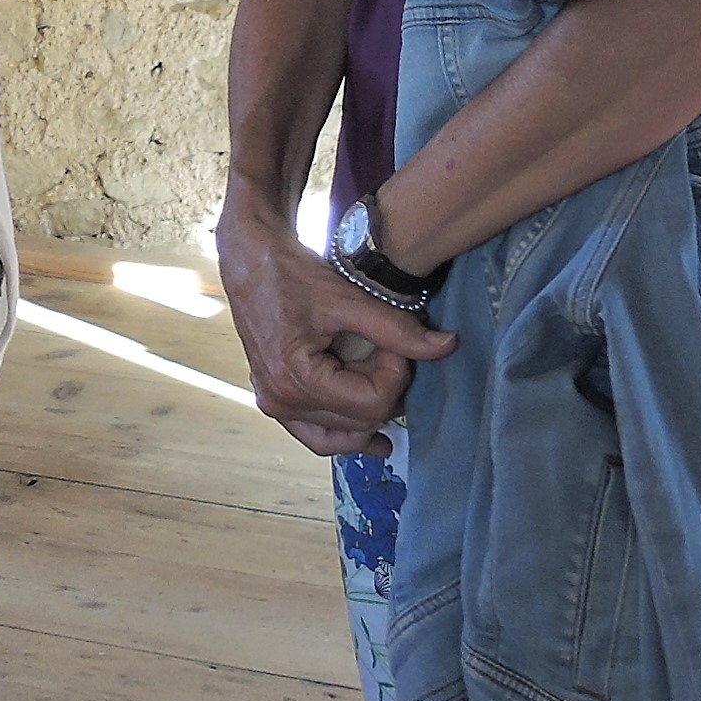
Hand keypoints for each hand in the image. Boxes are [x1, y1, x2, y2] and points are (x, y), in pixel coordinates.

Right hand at [211, 192, 454, 458]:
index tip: (393, 343)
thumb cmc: (292, 274)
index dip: (395, 374)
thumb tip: (448, 345)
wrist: (251, 262)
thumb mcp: (348, 299)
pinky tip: (371, 434)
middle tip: (386, 352)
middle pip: (360, 422)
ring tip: (388, 394)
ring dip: (368, 419)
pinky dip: (344, 432)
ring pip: (338, 439)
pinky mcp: (275, 400)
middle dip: (383, 389)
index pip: (372, 403)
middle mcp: (280, 402)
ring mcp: (274, 405)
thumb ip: (398, 328)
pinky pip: (316, 434)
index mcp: (294, 380)